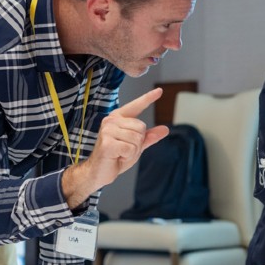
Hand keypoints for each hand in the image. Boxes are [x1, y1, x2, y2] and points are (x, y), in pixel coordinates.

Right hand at [62, 88, 169, 207]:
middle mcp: (111, 120)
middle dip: (138, 143)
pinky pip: (131, 148)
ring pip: (137, 138)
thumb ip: (149, 137)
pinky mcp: (107, 142)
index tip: (160, 91)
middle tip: (125, 150)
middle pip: (142, 127)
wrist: (98, 172)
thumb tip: (165, 129)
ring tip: (120, 153)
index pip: (136, 106)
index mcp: (118, 118)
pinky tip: (117, 157)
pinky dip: (128, 156)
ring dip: (133, 151)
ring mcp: (108, 130)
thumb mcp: (136, 146)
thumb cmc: (115, 157)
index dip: (148, 98)